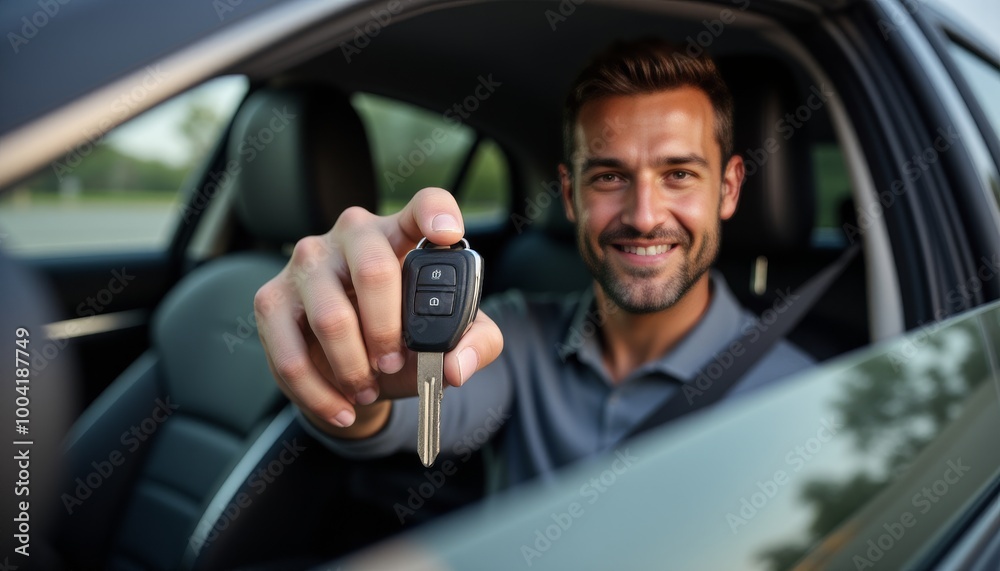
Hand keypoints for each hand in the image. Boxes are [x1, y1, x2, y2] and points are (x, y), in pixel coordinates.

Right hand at [254, 188, 503, 437]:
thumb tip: (457, 366)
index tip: (448, 234)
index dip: (436, 213)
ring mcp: (307, 262)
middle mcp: (352, 235)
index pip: (424, 205)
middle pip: (374, 270)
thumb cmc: (404, 339)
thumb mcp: (448, 342)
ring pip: (331, 318)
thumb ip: (474, 346)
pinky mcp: (272, 298)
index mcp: (402, 234)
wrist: (352, 369)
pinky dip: (319, 392)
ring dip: (353, 367)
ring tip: (367, 389)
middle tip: (392, 364)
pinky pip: (292, 353)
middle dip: (387, 329)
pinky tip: (341, 408)